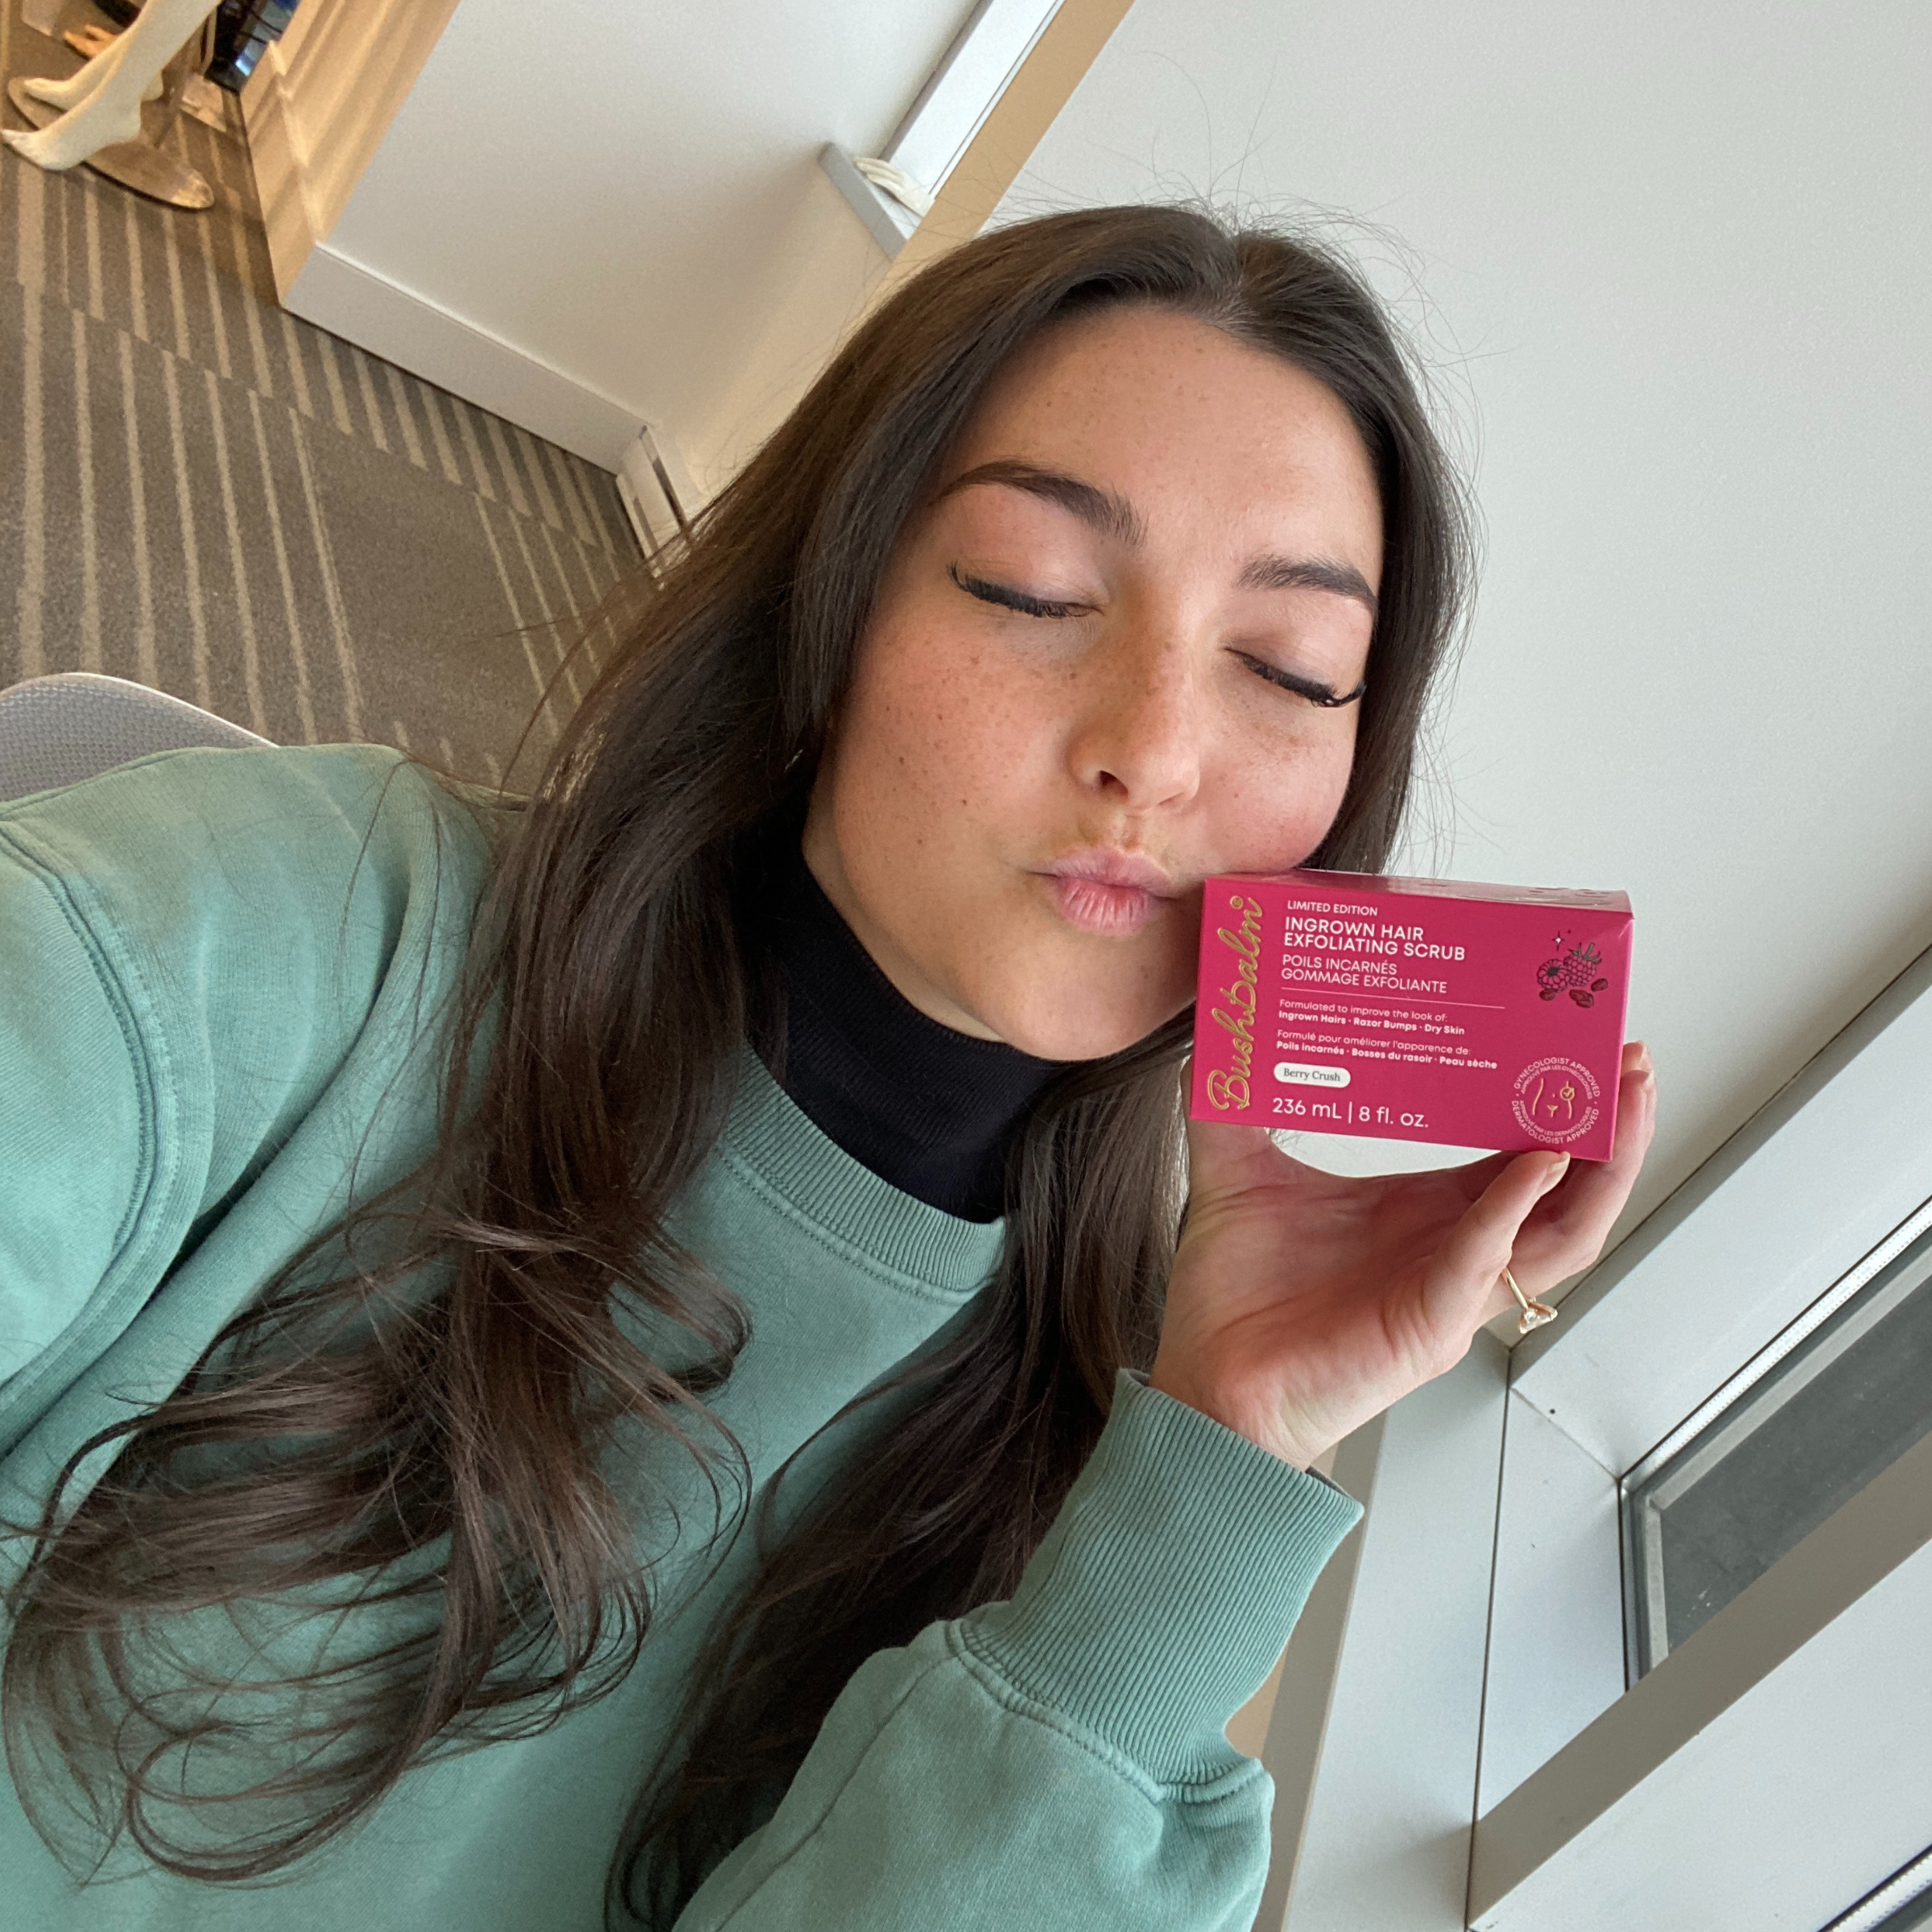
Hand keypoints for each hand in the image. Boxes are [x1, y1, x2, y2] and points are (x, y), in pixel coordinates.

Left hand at [1149, 1041, 1658, 1467]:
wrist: (1207, 1385)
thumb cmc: (1234, 1304)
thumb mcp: (1237, 1178)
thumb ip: (1233, 1108)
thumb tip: (1223, 1035)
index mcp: (1424, 1213)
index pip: (1517, 1152)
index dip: (1553, 1103)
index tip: (1575, 1041)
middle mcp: (1451, 1250)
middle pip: (1565, 1190)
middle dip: (1608, 1128)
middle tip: (1629, 1063)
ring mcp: (1449, 1290)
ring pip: (1561, 1233)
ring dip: (1599, 1169)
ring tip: (1621, 1107)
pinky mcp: (1428, 1326)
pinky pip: (1485, 1263)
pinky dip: (1515, 1212)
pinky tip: (1536, 1165)